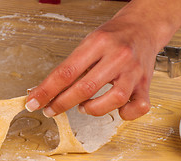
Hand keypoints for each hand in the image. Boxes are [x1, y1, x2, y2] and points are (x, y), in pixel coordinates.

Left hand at [26, 19, 154, 119]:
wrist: (144, 26)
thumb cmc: (113, 36)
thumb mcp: (87, 43)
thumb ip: (70, 67)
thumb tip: (47, 91)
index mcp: (98, 43)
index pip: (65, 72)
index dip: (46, 91)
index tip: (34, 102)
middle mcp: (118, 57)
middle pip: (85, 88)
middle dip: (62, 104)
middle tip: (50, 110)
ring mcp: (134, 72)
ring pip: (114, 100)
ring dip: (93, 109)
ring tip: (84, 107)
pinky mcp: (146, 84)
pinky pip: (139, 107)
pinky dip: (125, 114)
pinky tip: (114, 109)